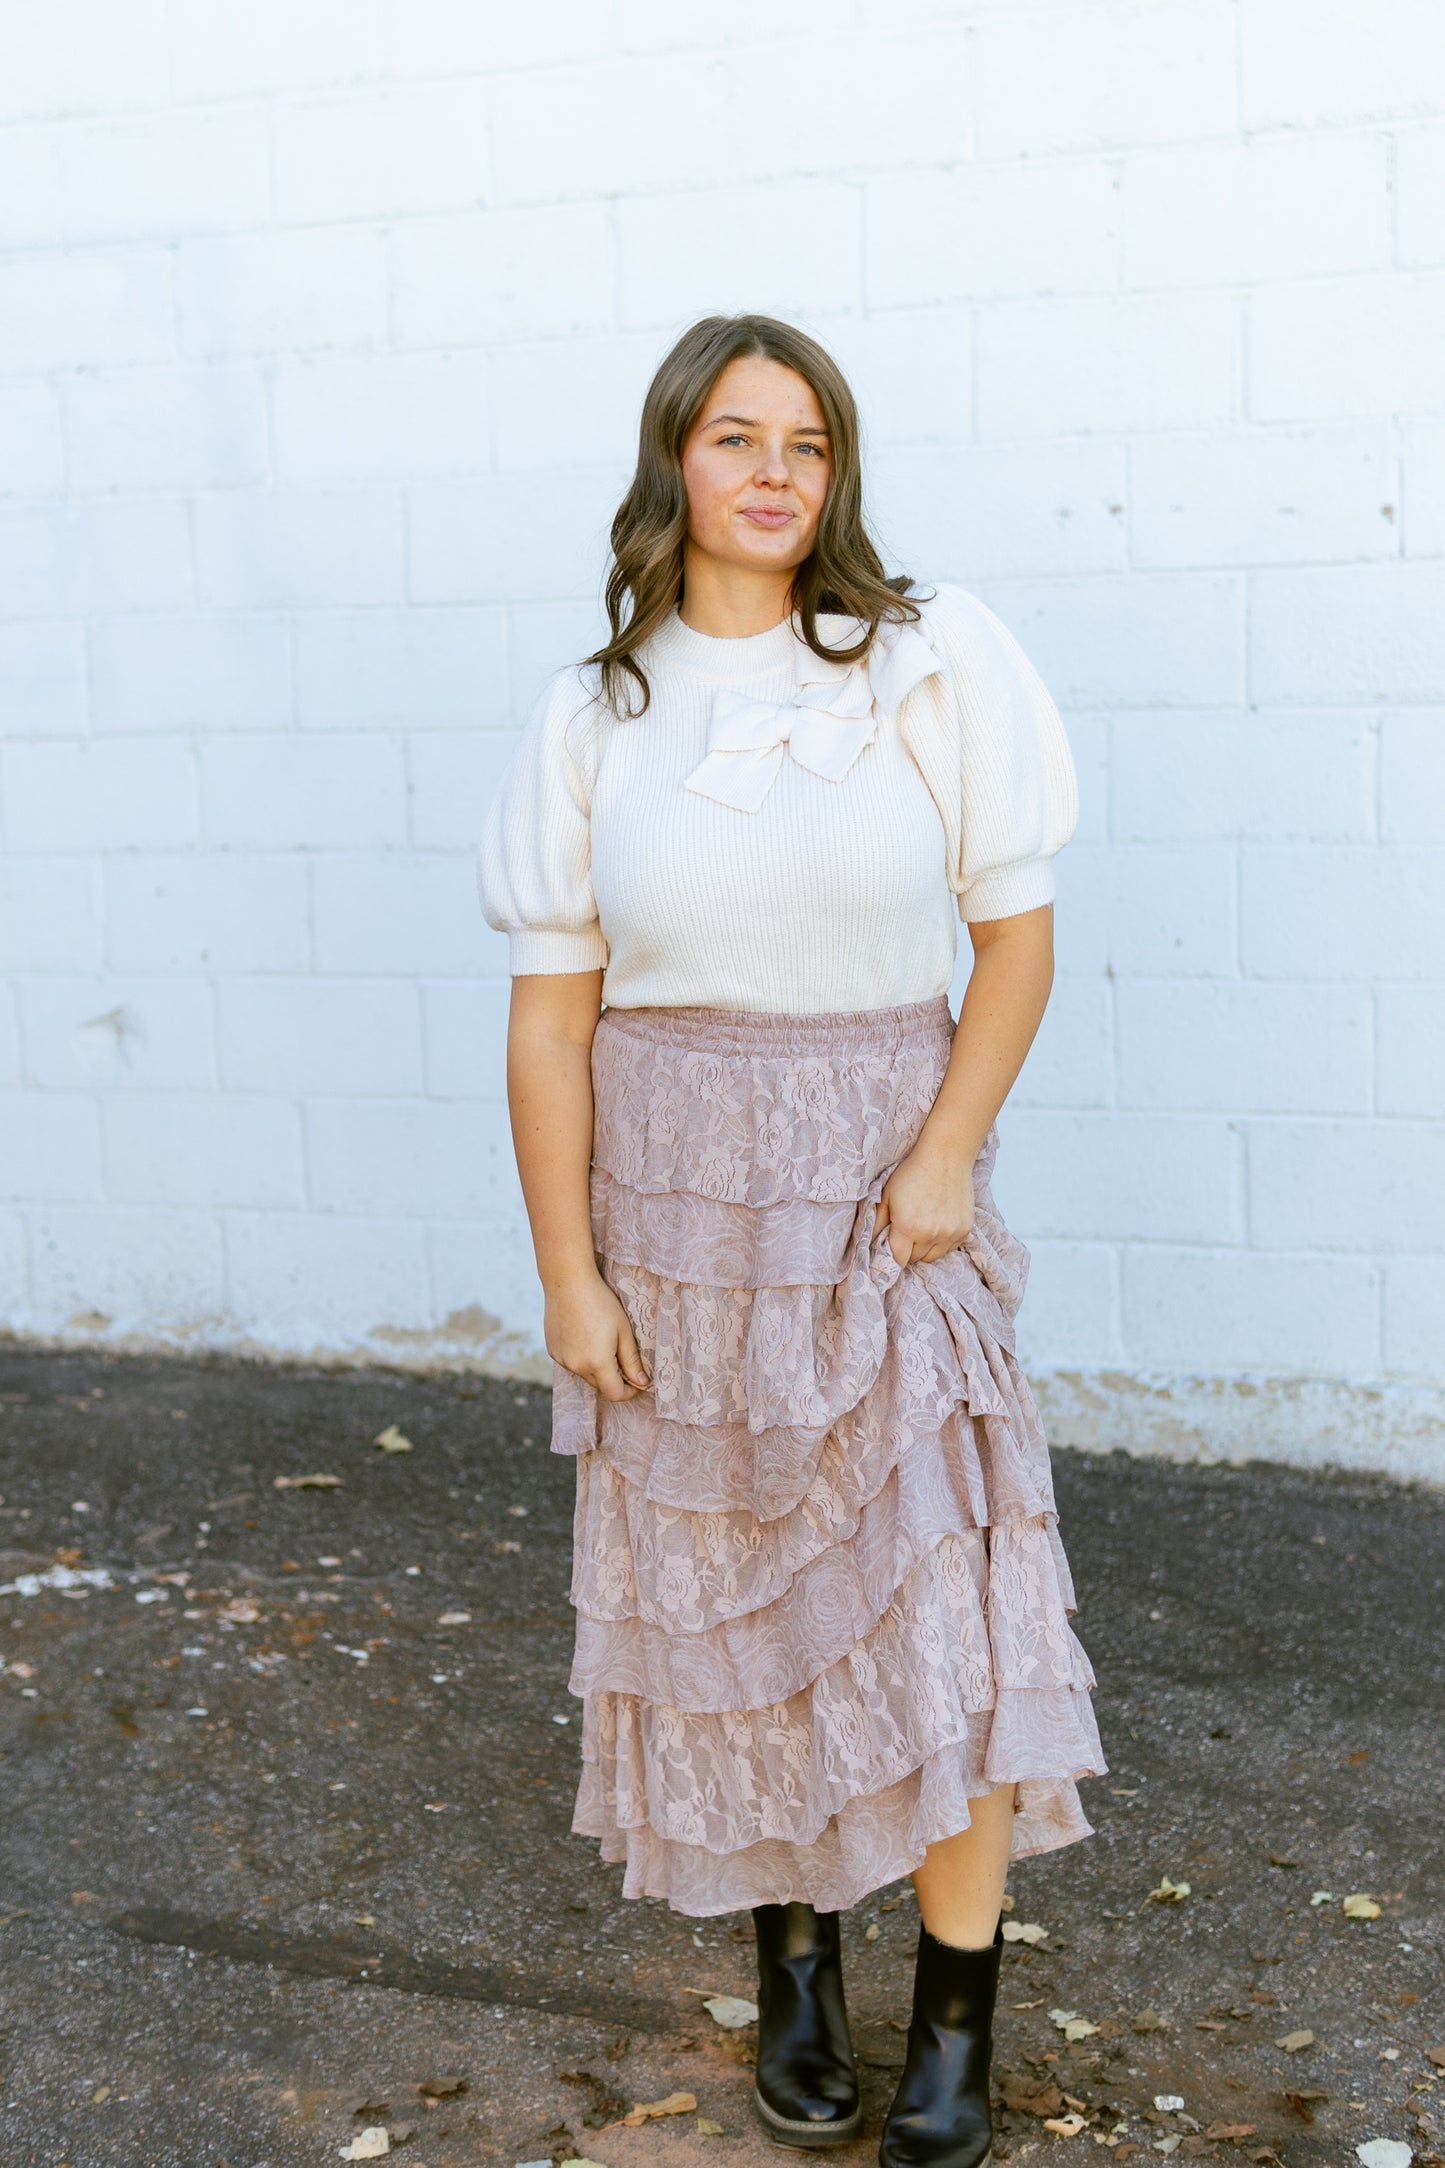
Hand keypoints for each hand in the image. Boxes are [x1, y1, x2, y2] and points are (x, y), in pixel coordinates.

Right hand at [544, 1267, 651, 1401]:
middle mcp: (576, 1366)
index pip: (615, 1394)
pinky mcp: (552, 1350)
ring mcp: (561, 1359)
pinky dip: (580, 1357)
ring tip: (601, 1341)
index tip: (637, 1382)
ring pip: (584, 1374)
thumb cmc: (600, 1302)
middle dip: (613, 1378)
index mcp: (597, 1363)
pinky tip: (584, 1336)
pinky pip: (570, 1362)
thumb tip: (642, 1383)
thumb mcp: (624, 1331)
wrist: (568, 1282)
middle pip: (599, 1385)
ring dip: (595, 1367)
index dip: (629, 1392)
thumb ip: (632, 1361)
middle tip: (623, 1358)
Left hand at [874, 1137, 976, 1267]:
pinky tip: (936, 1225)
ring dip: (924, 1249)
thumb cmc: (912, 1173)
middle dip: (907, 1250)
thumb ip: (876, 1223)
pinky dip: (941, 1243)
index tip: (891, 1247)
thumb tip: (870, 1244)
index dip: (892, 1256)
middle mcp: (931, 1234)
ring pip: (932, 1257)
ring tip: (920, 1229)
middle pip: (915, 1259)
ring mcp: (950, 1234)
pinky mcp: (964, 1230)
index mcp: (908, 1227)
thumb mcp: (886, 1195)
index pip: (898, 1260)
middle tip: (904, 1233)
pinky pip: (949, 1249)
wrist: (945, 1157)